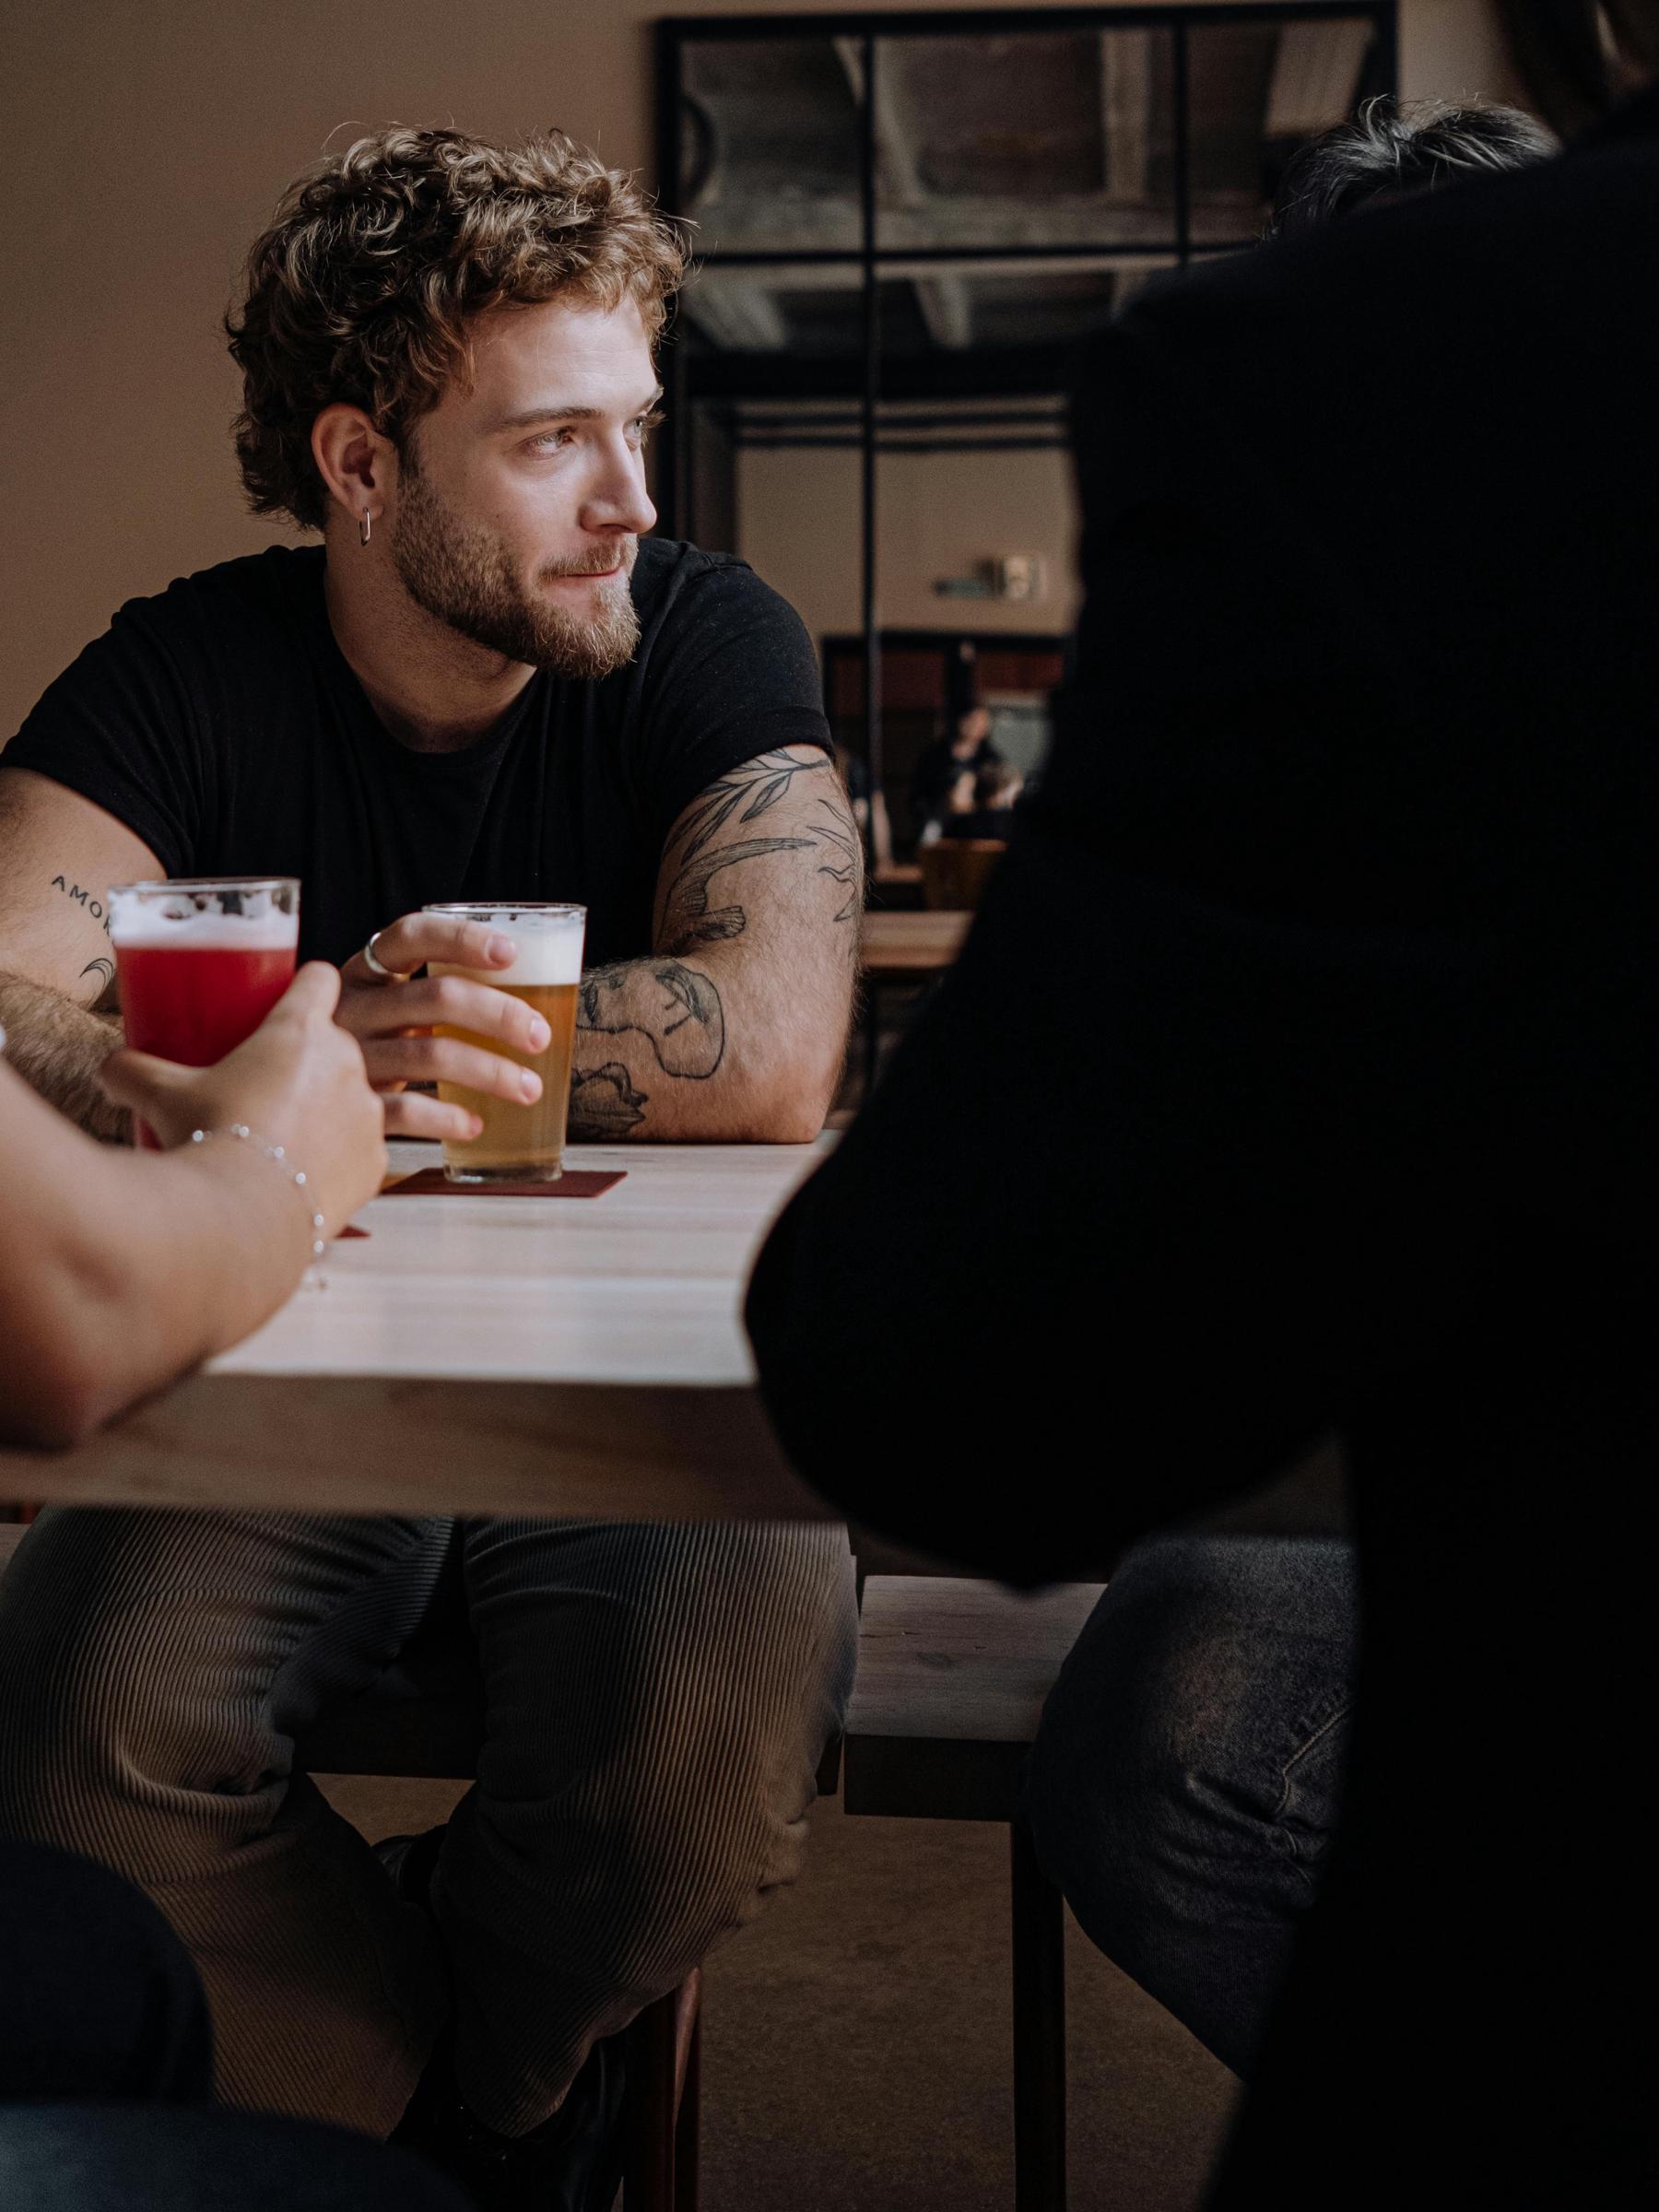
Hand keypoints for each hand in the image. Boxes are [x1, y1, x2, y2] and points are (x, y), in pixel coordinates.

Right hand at [98, 963, 385, 1234]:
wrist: (242, 1219)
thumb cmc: (207, 1140)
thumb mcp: (159, 1095)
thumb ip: (132, 1070)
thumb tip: (111, 1069)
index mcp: (302, 1031)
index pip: (321, 979)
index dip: (306, 986)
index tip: (289, 1001)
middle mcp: (349, 1063)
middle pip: (336, 1044)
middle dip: (309, 1059)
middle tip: (268, 1083)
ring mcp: (369, 1114)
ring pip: (352, 1098)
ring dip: (327, 1108)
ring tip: (284, 1136)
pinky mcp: (377, 1163)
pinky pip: (360, 1149)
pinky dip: (337, 1158)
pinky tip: (304, 1174)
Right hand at [336, 912, 552, 1141]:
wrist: (275, 1103)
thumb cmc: (348, 1048)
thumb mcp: (372, 1010)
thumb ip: (422, 997)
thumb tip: (522, 991)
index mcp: (360, 974)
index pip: (408, 937)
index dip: (460, 939)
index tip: (509, 953)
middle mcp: (351, 1009)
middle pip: (435, 998)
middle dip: (498, 1014)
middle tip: (538, 1034)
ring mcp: (346, 1058)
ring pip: (430, 1056)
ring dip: (491, 1072)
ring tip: (529, 1088)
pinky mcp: (345, 1107)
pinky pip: (406, 1110)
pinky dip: (448, 1118)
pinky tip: (476, 1123)